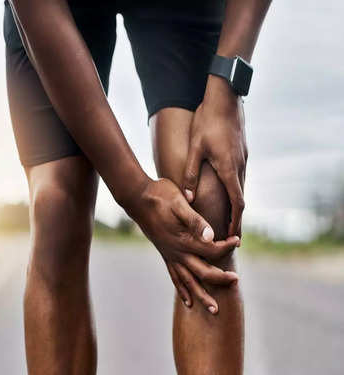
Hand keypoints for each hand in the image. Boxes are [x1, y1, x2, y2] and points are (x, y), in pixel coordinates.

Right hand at [123, 178, 239, 312]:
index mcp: (183, 239)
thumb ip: (195, 221)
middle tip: (235, 280)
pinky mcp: (164, 255)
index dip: (227, 246)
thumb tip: (212, 236)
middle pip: (203, 272)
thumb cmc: (160, 196)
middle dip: (220, 279)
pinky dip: (182, 290)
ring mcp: (169, 255)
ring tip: (214, 310)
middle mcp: (177, 252)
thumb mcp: (180, 203)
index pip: (211, 250)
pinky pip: (174, 277)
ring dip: (202, 296)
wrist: (137, 198)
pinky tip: (188, 301)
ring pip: (188, 282)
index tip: (237, 240)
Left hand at [183, 75, 247, 236]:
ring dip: (236, 203)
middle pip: (241, 198)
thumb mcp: (195, 149)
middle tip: (232, 233)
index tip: (234, 236)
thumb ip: (190, 174)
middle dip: (237, 217)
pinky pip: (240, 175)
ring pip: (241, 186)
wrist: (225, 98)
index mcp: (229, 169)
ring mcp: (243, 157)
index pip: (237, 203)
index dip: (236, 221)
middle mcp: (240, 166)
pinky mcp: (242, 150)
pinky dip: (235, 188)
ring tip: (229, 216)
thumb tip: (188, 198)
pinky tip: (227, 189)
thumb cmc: (207, 122)